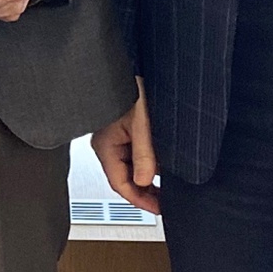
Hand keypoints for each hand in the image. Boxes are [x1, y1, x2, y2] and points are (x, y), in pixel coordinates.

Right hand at [92, 77, 160, 214]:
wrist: (130, 63)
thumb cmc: (130, 86)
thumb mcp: (141, 123)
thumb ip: (143, 153)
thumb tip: (145, 181)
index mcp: (104, 144)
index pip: (119, 183)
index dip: (139, 199)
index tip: (158, 208)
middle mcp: (106, 142)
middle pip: (125, 177)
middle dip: (145, 190)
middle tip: (165, 201)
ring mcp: (114, 136)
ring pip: (131, 165)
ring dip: (148, 175)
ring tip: (168, 182)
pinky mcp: (123, 129)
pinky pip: (134, 152)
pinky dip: (148, 161)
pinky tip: (161, 163)